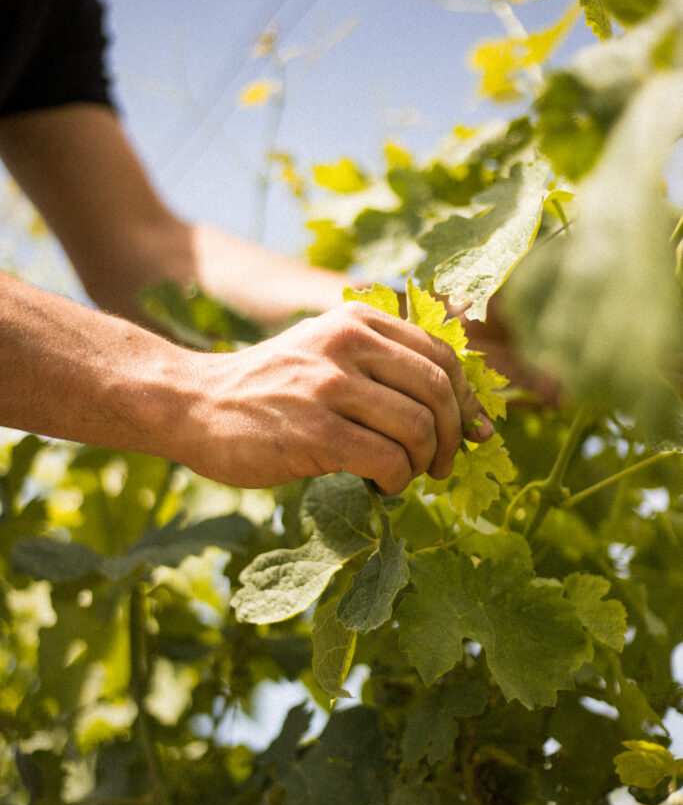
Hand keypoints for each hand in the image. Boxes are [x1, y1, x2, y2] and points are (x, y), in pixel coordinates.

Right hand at [174, 303, 492, 493]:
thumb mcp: (324, 352)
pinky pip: (388, 460)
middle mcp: (348, 343)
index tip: (477, 432)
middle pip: (439, 391)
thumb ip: (381, 366)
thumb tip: (460, 412)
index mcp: (357, 319)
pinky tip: (381, 485)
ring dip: (425, 463)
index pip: (443, 355)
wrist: (193, 403)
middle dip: (455, 437)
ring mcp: (330, 385)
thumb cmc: (268, 389)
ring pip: (420, 428)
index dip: (469, 400)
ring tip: (405, 475)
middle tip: (444, 465)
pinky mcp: (315, 431)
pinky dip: (397, 480)